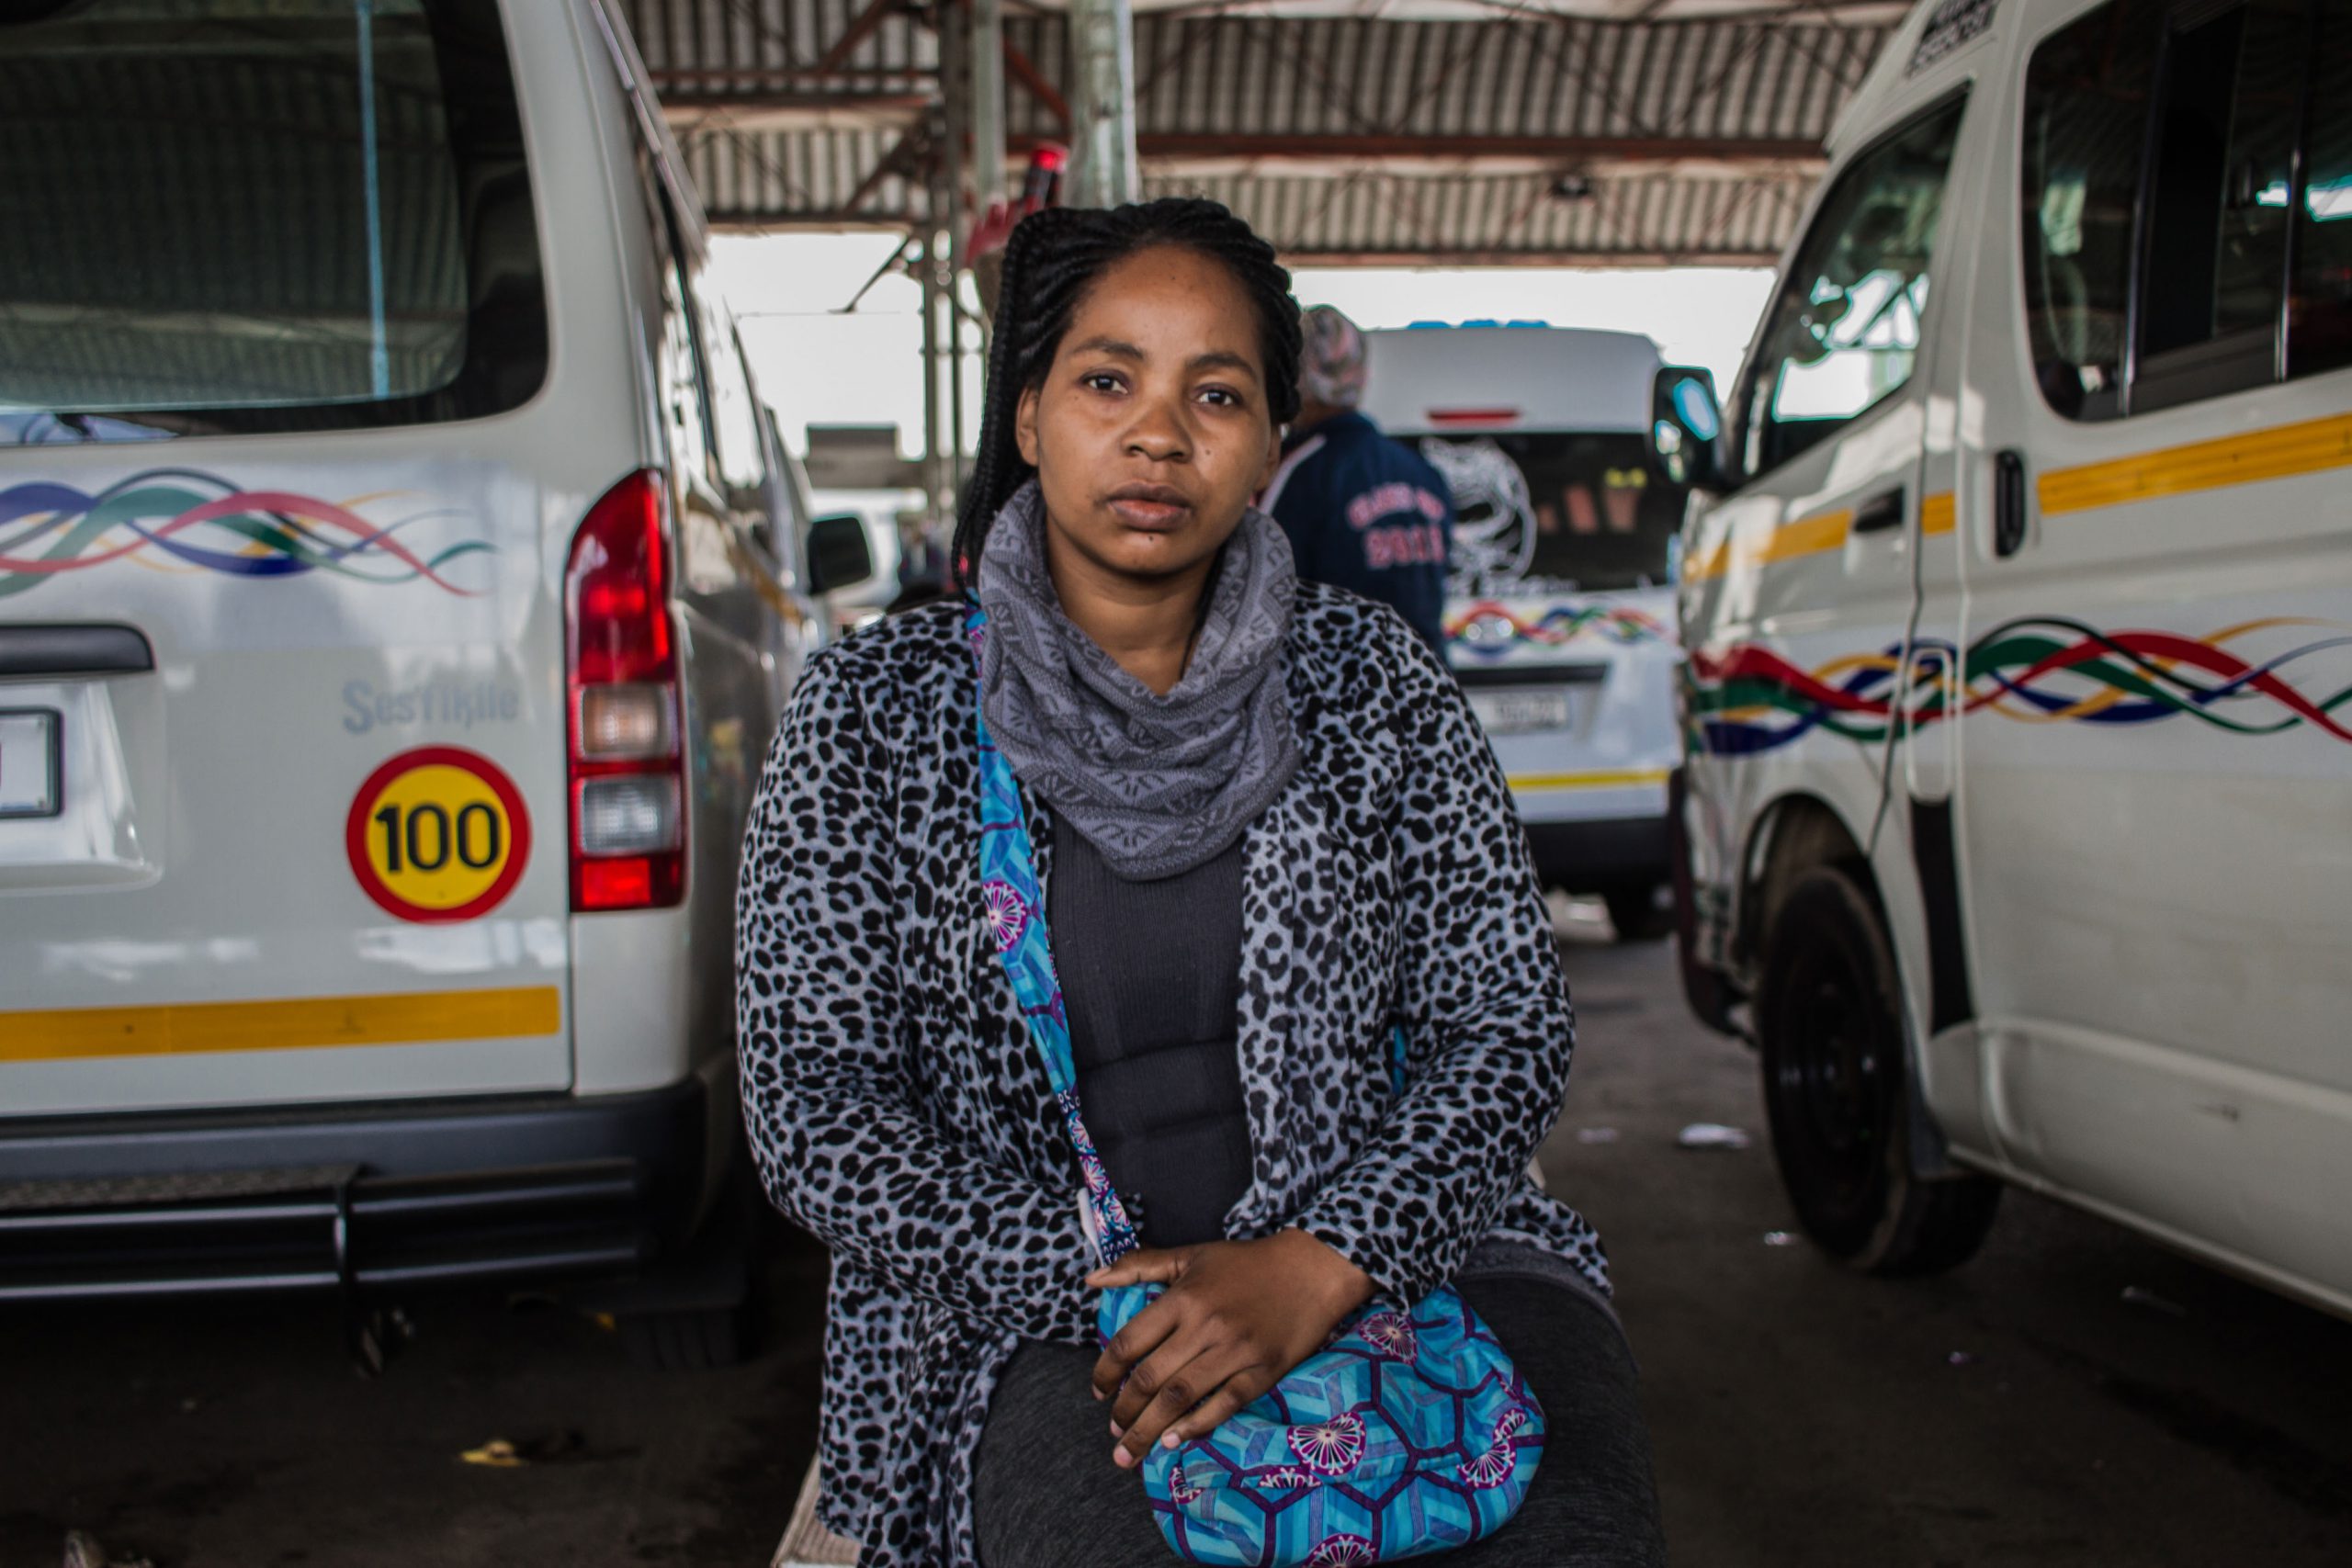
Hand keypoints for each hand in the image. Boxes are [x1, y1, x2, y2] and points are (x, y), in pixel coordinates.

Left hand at [1087, 1229, 1374, 1468]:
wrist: (1312, 1268)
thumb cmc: (1246, 1262)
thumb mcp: (1190, 1255)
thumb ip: (1139, 1266)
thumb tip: (1092, 1279)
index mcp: (1183, 1298)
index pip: (1130, 1342)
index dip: (1106, 1372)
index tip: (1098, 1392)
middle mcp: (1205, 1326)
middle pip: (1151, 1379)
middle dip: (1125, 1413)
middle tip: (1114, 1433)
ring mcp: (1236, 1351)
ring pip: (1180, 1398)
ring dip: (1149, 1430)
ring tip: (1130, 1451)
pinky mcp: (1263, 1371)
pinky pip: (1224, 1405)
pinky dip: (1196, 1426)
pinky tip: (1174, 1441)